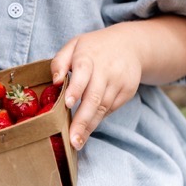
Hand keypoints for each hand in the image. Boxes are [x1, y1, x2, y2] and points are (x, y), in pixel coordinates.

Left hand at [50, 26, 143, 149]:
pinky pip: (111, 109)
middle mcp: (106, 70)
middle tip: (72, 140)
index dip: (75, 89)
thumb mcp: (74, 45)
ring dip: (90, 126)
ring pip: (103, 107)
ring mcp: (119, 81)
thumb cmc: (94, 48)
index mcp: (89, 56)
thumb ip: (60, 61)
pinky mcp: (128, 91)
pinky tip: (88, 129)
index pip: (83, 73)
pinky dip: (98, 119)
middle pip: (94, 97)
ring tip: (77, 141)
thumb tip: (55, 81)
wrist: (131, 44)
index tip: (67, 104)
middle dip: (82, 120)